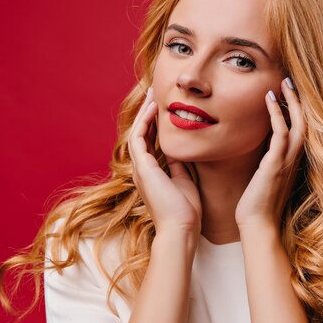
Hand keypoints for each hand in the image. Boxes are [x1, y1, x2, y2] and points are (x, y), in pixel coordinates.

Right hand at [127, 88, 201, 236]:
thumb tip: (179, 152)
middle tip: (153, 95)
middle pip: (140, 135)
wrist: (182, 227)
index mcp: (152, 174)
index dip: (154, 124)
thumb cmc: (186, 211)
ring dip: (143, 113)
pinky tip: (152, 109)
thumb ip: (177, 166)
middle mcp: (142, 170)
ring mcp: (140, 169)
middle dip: (146, 114)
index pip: (150, 143)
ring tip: (152, 95)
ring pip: (137, 133)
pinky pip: (138, 138)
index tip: (162, 109)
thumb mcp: (183, 181)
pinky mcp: (143, 168)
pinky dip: (144, 122)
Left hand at [235, 77, 305, 231]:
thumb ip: (267, 160)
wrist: (257, 224)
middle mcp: (294, 159)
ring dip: (292, 102)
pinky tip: (269, 99)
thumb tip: (259, 147)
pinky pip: (281, 133)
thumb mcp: (265, 176)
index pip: (300, 129)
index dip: (297, 109)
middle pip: (306, 122)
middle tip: (290, 80)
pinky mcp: (276, 165)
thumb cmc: (257, 203)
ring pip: (298, 124)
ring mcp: (287, 161)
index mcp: (292, 161)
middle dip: (299, 100)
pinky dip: (277, 114)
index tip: (288, 92)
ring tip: (283, 83)